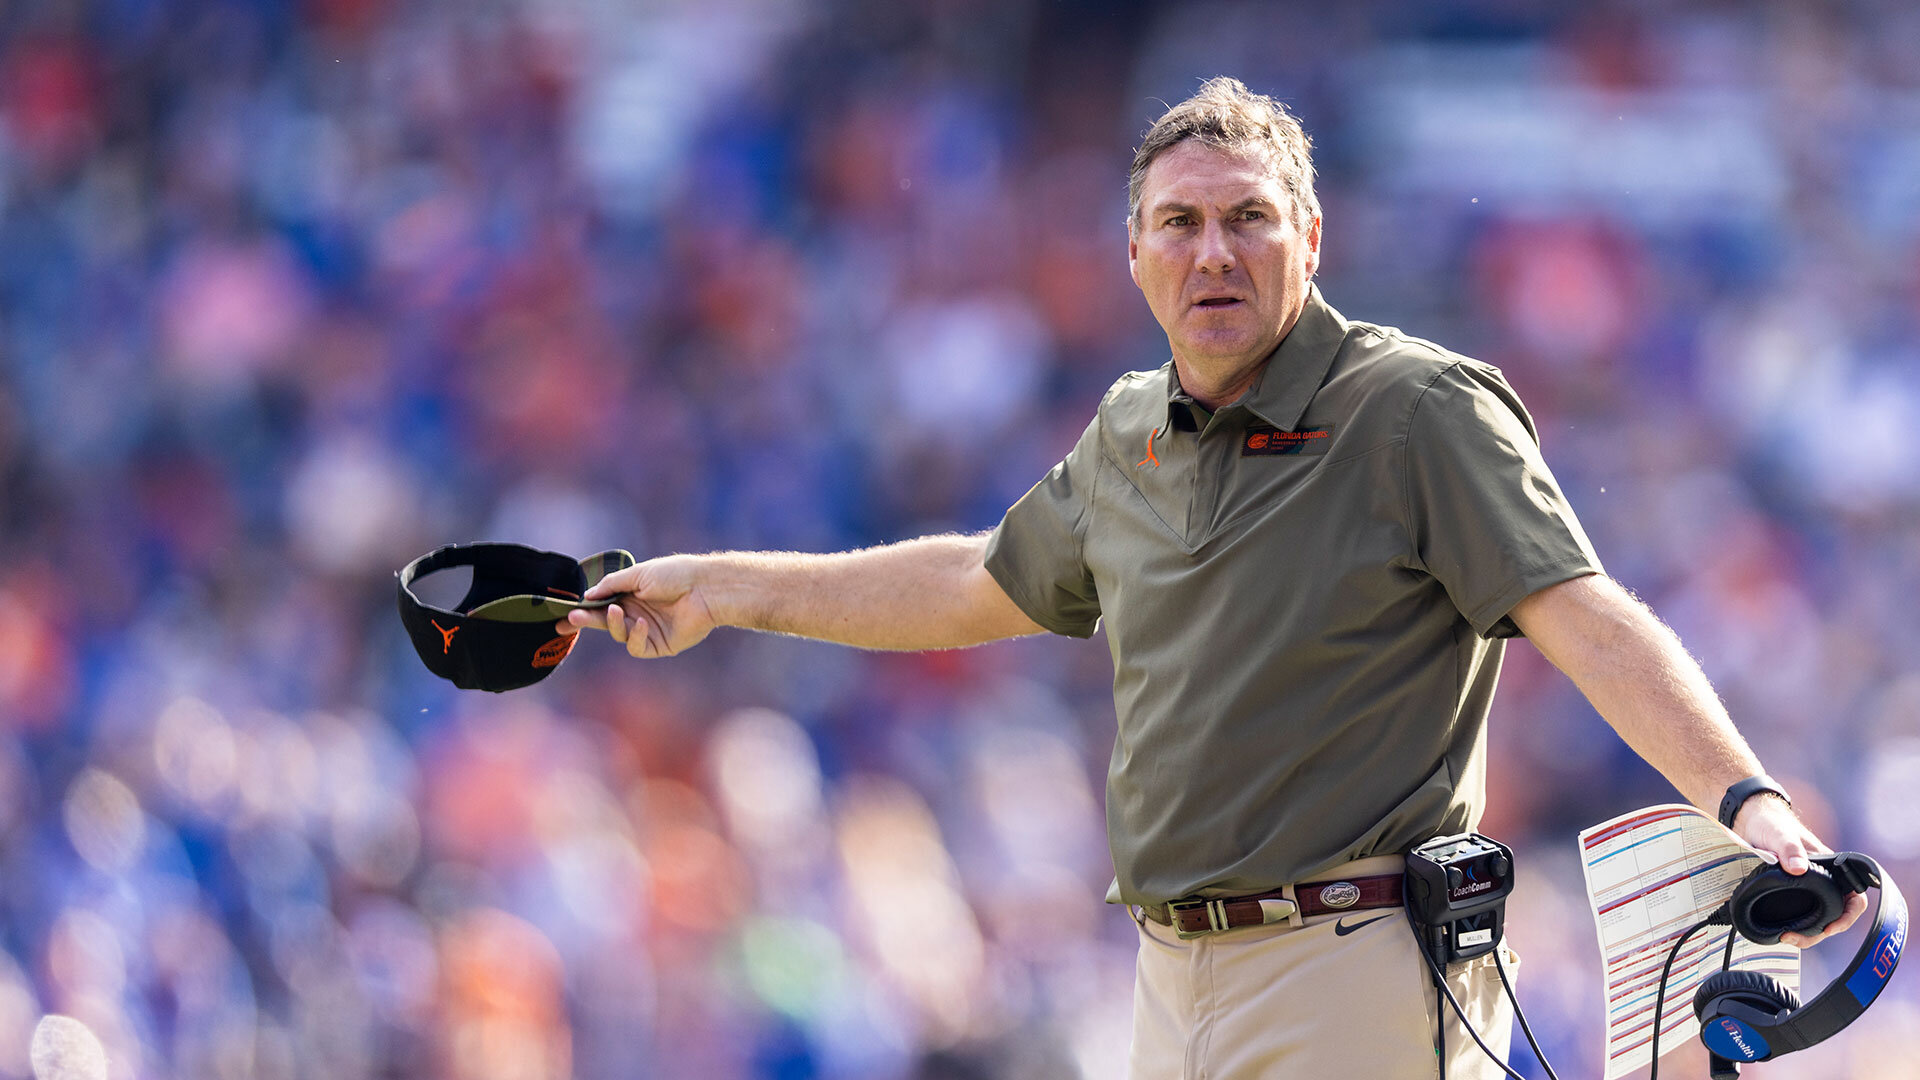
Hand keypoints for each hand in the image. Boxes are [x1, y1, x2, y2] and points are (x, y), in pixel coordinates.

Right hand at [553, 554, 717, 658]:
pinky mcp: (659, 645)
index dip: (582, 611)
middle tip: (571, 620)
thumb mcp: (638, 574)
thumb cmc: (675, 575)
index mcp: (631, 594)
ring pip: (619, 634)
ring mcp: (647, 630)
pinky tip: (642, 623)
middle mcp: (636, 613)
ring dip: (613, 624)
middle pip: (604, 622)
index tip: (562, 616)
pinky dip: (635, 636)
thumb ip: (611, 585)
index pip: (601, 604)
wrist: (705, 588)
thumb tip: (588, 595)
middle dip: (586, 621)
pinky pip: (637, 647)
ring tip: (616, 611)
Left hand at [1733, 794, 1868, 947]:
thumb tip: (1798, 869)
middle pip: (1837, 915)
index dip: (1849, 916)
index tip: (1831, 927)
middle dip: (1823, 932)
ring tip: (1788, 938)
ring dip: (1809, 933)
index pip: (1855, 897)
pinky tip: (1783, 932)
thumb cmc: (1772, 824)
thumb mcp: (1780, 835)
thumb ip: (1789, 849)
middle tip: (1797, 938)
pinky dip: (1798, 926)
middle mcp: (1824, 880)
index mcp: (1831, 868)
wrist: (1752, 820)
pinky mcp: (1792, 892)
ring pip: (1820, 918)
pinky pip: (1803, 914)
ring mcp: (1809, 888)